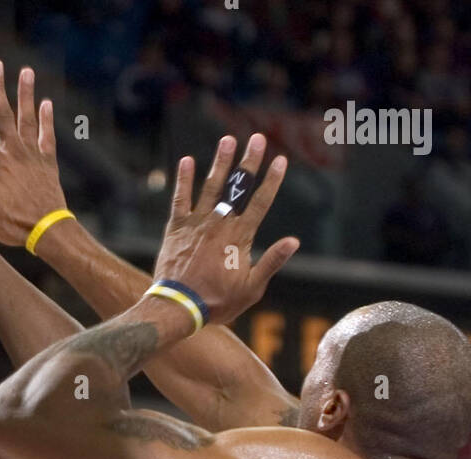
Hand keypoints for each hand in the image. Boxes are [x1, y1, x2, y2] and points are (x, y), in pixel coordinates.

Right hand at [0, 59, 67, 245]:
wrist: (47, 231)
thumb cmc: (12, 225)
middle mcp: (14, 153)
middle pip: (4, 114)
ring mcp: (33, 156)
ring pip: (28, 119)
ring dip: (26, 94)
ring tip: (26, 71)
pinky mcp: (48, 163)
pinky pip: (47, 136)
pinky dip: (46, 120)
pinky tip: (46, 103)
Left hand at [152, 134, 298, 325]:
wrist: (179, 307)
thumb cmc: (217, 302)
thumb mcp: (251, 288)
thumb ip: (272, 261)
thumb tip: (293, 242)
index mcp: (240, 237)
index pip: (260, 202)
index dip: (272, 180)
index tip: (280, 160)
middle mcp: (219, 223)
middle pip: (237, 187)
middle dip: (249, 162)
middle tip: (257, 139)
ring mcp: (197, 223)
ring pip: (211, 186)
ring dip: (220, 162)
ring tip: (227, 140)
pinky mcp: (177, 227)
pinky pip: (181, 198)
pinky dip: (183, 179)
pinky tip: (187, 160)